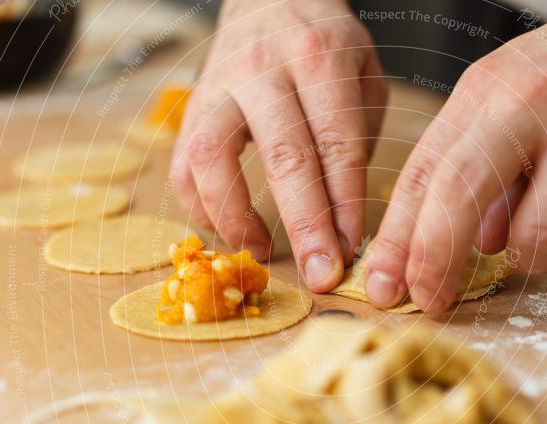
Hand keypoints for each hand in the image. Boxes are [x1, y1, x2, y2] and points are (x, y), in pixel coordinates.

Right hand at [171, 0, 386, 291]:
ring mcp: (219, 87)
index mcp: (319, 58)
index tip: (352, 250)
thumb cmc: (325, 49)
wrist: (268, 0)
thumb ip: (358, 138)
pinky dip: (202, 208)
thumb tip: (347, 220)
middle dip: (305, 225)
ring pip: (214, 159)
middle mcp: (265, 70)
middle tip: (320, 274)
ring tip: (261, 252)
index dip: (344, 203)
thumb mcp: (363, 75)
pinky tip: (230, 230)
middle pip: (284, 156)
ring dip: (237, 217)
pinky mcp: (191, 109)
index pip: (336, 142)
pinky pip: (183, 165)